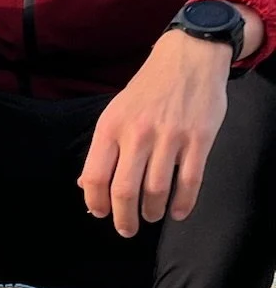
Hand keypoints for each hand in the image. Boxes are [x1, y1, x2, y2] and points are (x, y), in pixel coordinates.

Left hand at [79, 32, 231, 235]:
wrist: (188, 58)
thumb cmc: (148, 89)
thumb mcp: (115, 111)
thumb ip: (102, 149)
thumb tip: (86, 185)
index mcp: (111, 127)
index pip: (95, 176)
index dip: (96, 203)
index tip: (100, 214)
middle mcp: (138, 133)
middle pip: (125, 190)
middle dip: (123, 218)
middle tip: (126, 229)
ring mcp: (170, 136)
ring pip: (157, 190)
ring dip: (152, 212)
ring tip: (151, 216)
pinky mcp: (199, 138)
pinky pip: (190, 181)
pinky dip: (183, 203)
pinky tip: (178, 212)